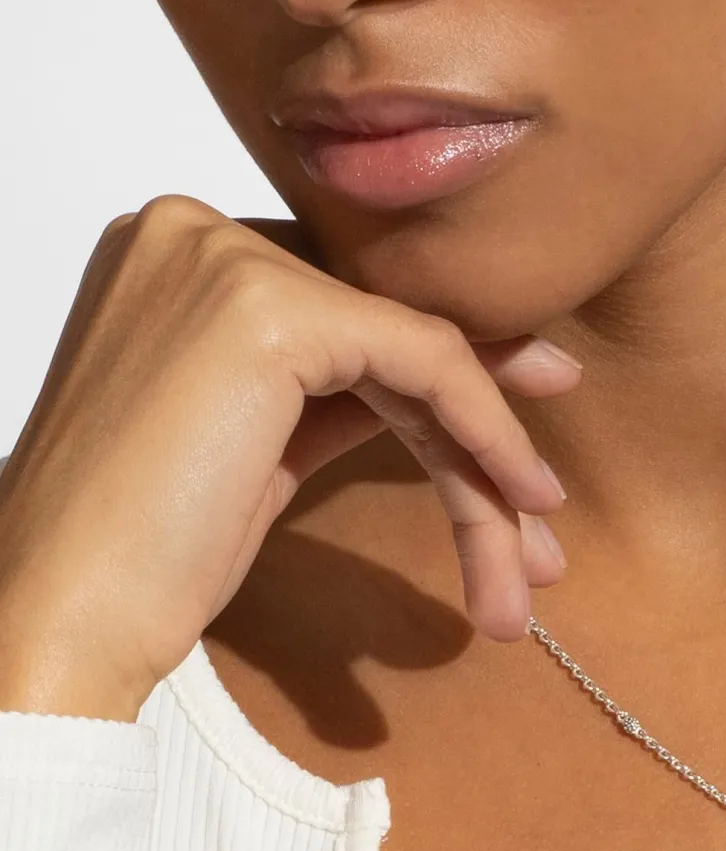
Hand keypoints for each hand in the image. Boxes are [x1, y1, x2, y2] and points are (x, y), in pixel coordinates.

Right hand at [0, 194, 580, 721]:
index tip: (511, 443)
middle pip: (386, 324)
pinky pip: (422, 358)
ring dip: (484, 452)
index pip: (349, 304)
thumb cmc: (141, 548)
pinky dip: (483, 426)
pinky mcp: (265, 308)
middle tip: (541, 494)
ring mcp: (224, 259)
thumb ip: (339, 388)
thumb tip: (448, 383)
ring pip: (414, 348)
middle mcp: (195, 232)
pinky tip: (521, 493)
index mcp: (178, 255)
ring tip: (534, 553)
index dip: (441, 375)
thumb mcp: (258, 440)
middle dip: (477, 415)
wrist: (60, 618)